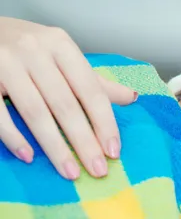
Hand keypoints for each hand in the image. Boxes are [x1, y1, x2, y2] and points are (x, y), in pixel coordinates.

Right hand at [0, 17, 136, 179]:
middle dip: (84, 141)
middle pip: (66, 105)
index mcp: (61, 46)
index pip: (91, 91)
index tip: (114, 152)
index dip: (104, 123)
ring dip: (55, 147)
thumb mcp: (63, 56)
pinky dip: (13, 136)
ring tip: (70, 172)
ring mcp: (5, 62)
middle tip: (98, 170)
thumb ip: (94, 81)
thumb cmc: (29, 49)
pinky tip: (29, 156)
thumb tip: (131, 98)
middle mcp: (35, 50)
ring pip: (35, 112)